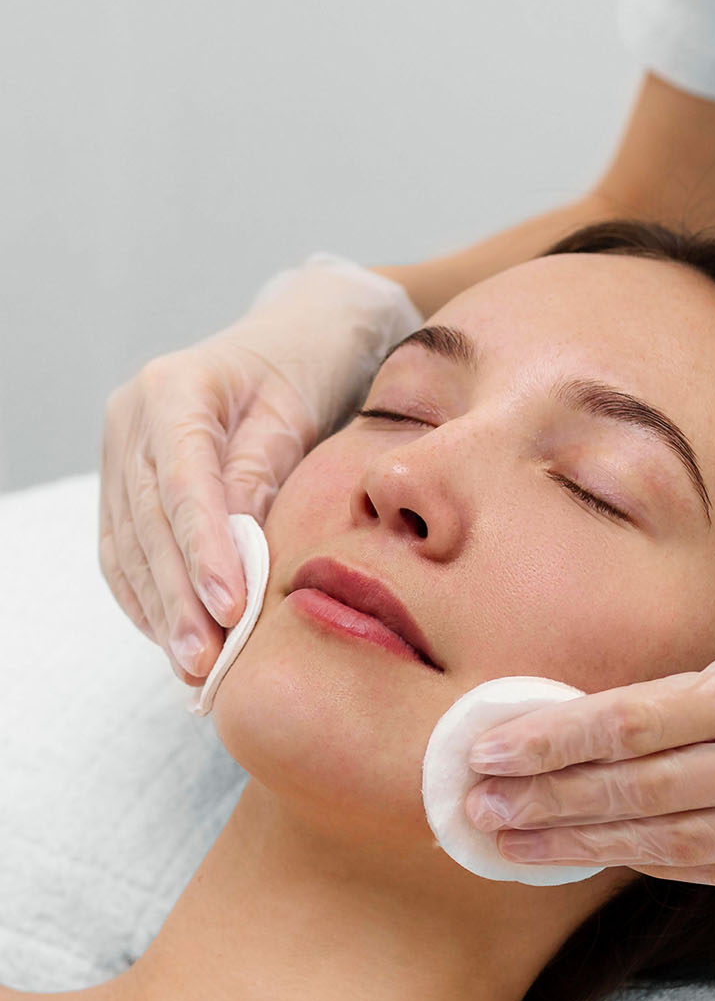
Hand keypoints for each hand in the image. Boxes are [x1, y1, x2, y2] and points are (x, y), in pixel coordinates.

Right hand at [99, 253, 421, 682]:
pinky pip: (125, 549)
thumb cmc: (309, 367)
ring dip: (159, 611)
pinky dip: (148, 597)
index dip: (202, 552)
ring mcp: (120, 450)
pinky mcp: (124, 481)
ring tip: (192, 666)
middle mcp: (130, 418)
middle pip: (147, 523)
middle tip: (205, 660)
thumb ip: (262, 471)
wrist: (295, 334)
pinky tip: (173, 637)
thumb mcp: (298, 410)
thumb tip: (239, 544)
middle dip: (177, 599)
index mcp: (171, 388)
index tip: (229, 607)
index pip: (181, 484)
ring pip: (128, 544)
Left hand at [464, 570, 714, 885]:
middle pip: (642, 791)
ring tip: (517, 844)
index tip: (486, 747)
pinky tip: (613, 860)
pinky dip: (667, 865)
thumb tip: (627, 725)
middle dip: (547, 802)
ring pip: (679, 843)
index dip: (551, 740)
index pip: (635, 721)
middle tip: (471, 809)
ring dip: (589, 846)